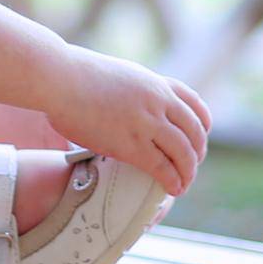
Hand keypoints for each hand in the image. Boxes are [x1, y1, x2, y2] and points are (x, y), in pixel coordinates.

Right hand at [45, 49, 211, 196]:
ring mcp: (146, 122)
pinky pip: (162, 166)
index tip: (202, 134)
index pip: (194, 102)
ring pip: (183, 151)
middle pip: (194, 130)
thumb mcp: (116, 75)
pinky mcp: (131, 144)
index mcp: (154, 82)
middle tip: (192, 165)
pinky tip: (173, 188)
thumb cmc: (73, 74)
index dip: (203, 122)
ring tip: (184, 183)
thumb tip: (121, 102)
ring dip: (188, 170)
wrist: (59, 77)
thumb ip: (130, 90)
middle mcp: (157, 100)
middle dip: (197, 151)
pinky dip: (172, 180)